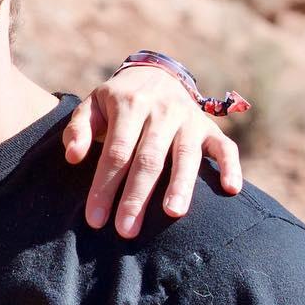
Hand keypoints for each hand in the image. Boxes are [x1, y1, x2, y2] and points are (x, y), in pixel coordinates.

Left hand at [63, 66, 242, 237]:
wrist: (154, 74)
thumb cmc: (117, 101)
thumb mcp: (91, 106)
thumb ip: (79, 129)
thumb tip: (73, 157)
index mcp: (129, 105)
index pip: (116, 152)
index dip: (104, 187)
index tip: (95, 219)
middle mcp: (162, 111)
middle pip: (148, 159)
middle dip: (136, 196)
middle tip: (126, 230)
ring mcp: (189, 119)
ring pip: (186, 156)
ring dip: (180, 186)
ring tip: (172, 214)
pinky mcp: (210, 127)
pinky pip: (225, 147)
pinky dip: (231, 167)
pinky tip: (231, 190)